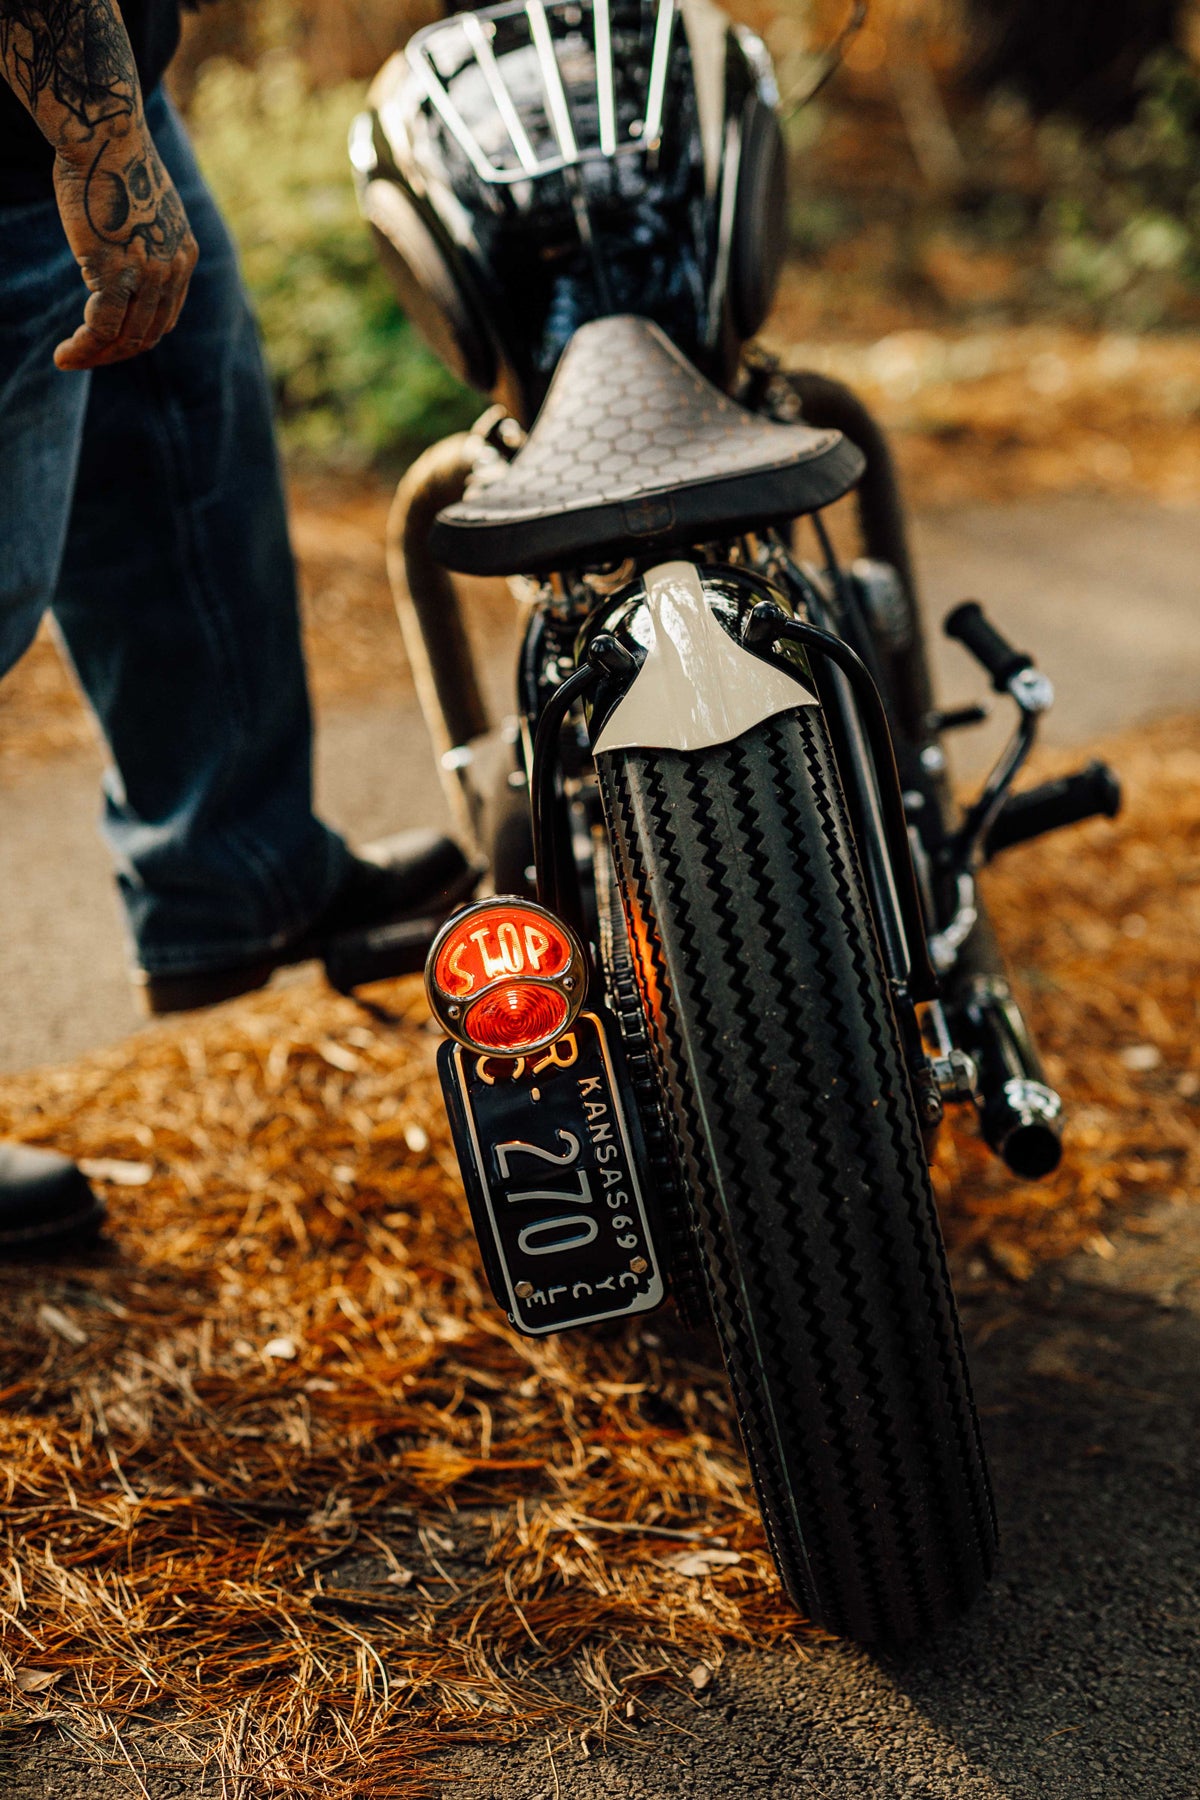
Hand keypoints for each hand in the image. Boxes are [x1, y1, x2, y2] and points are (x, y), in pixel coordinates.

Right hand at [52, 120, 197, 370]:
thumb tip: (120, 250)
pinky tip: (65, 354)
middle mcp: (173, 269)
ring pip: (126, 337)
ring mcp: (147, 274)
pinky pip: (103, 328)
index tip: (108, 341)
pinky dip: (85, 348)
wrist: (103, 131)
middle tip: (84, 357)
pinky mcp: (115, 272)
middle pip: (148, 334)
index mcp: (184, 255)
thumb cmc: (111, 157)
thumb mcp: (142, 202)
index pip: (165, 316)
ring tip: (68, 359)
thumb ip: (141, 236)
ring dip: (96, 356)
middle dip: (115, 353)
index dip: (136, 336)